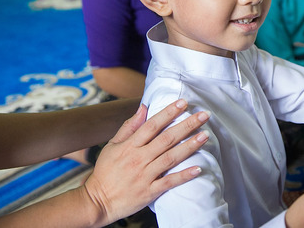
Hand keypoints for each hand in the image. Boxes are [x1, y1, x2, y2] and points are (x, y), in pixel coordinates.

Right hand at [82, 100, 209, 223]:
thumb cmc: (106, 171)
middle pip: (166, 139)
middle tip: (204, 115)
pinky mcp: (149, 192)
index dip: (168, 112)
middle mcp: (138, 159)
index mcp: (129, 146)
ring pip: (170, 158)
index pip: (152, 125)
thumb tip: (143, 107)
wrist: (98, 201)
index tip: (183, 102)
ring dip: (189, 146)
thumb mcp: (112, 145)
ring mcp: (144, 176)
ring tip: (205, 136)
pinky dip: (184, 176)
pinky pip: (169, 182)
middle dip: (187, 125)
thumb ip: (129, 127)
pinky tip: (198, 168)